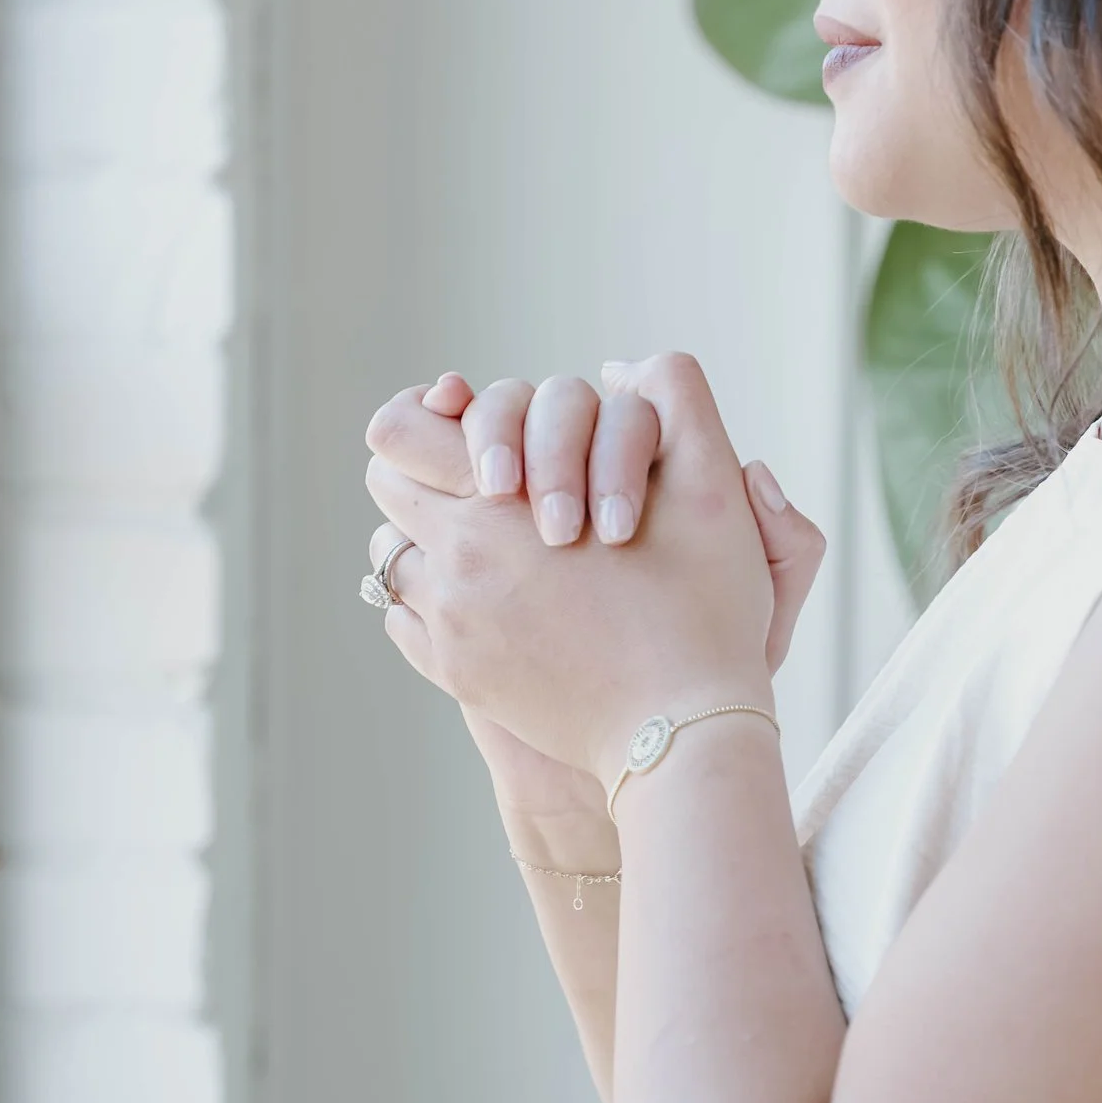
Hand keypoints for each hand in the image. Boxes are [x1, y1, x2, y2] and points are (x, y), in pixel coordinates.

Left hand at [364, 356, 822, 785]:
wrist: (685, 735)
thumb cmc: (705, 612)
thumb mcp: (712, 490)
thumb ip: (674, 400)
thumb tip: (619, 367)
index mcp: (501, 503)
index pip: (400, 433)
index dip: (427, 416)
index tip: (458, 418)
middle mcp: (457, 562)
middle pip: (389, 487)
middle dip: (430, 471)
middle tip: (485, 478)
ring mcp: (451, 626)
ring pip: (395, 555)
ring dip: (432, 538)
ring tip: (490, 541)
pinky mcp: (459, 676)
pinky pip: (406, 620)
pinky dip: (432, 600)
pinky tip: (488, 599)